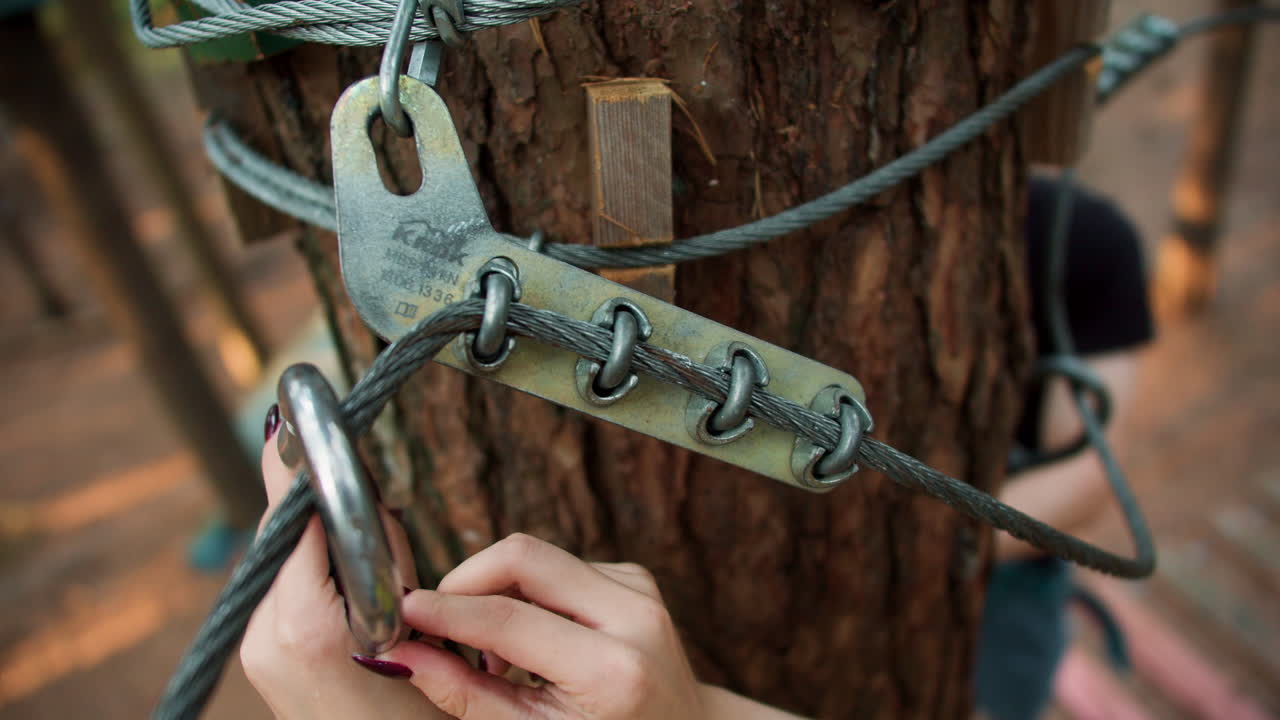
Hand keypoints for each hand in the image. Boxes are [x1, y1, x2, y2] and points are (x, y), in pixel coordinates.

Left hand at [239, 406, 449, 719]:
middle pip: (282, 536)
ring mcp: (255, 647)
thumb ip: (383, 556)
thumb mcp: (415, 624)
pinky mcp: (259, 653)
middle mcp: (265, 633)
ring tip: (368, 572)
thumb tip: (359, 495)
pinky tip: (345, 585)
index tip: (283, 426)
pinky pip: (280, 586)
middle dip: (316, 509)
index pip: (294, 523)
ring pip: (280, 559)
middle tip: (362, 517)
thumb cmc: (415, 710)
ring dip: (314, 541)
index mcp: (305, 626)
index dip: (293, 473)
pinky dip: (309, 570)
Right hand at [378, 533, 708, 719]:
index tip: (402, 610)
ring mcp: (638, 589)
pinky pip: (560, 567)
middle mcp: (633, 617)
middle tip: (435, 619)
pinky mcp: (634, 577)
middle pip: (522, 555)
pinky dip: (530, 596)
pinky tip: (535, 643)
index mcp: (611, 670)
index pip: (507, 619)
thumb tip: (401, 655)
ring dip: (497, 592)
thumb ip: (465, 695)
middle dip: (465, 579)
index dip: (444, 610)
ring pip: (537, 556)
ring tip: (494, 658)